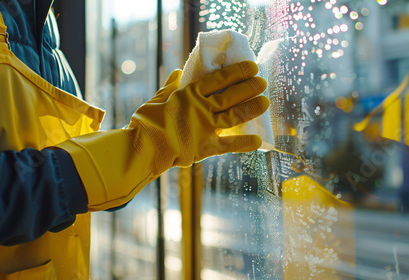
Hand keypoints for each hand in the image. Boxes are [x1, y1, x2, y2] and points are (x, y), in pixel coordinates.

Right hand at [127, 61, 268, 172]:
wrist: (142, 148)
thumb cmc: (146, 121)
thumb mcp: (158, 98)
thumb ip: (170, 85)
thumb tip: (177, 71)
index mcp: (189, 94)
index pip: (218, 79)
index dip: (237, 72)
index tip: (252, 67)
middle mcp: (201, 108)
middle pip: (230, 95)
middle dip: (249, 87)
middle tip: (262, 82)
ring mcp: (205, 127)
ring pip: (234, 115)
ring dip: (251, 108)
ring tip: (265, 102)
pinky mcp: (205, 147)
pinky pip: (228, 145)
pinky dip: (243, 143)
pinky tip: (258, 140)